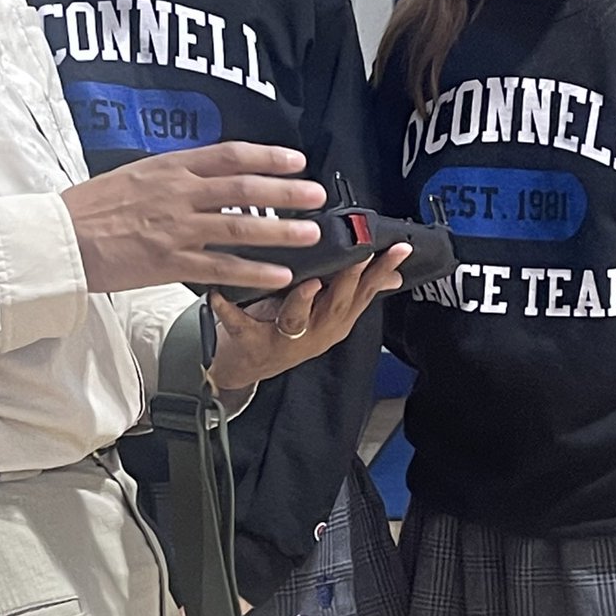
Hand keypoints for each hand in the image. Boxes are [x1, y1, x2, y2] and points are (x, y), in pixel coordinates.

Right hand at [61, 142, 325, 293]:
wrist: (59, 237)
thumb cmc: (91, 206)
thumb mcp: (135, 175)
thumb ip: (173, 175)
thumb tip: (207, 174)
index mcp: (171, 167)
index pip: (229, 154)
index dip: (267, 155)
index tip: (295, 158)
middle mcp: (179, 193)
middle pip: (244, 188)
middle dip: (285, 191)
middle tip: (316, 194)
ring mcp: (177, 228)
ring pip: (239, 227)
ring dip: (280, 231)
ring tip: (310, 234)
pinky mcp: (169, 262)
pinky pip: (221, 268)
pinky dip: (253, 271)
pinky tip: (279, 274)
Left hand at [207, 243, 410, 390]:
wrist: (246, 366)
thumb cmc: (286, 329)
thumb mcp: (327, 315)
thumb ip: (356, 294)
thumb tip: (394, 276)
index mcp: (334, 320)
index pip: (366, 293)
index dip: (383, 271)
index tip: (397, 248)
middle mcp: (315, 332)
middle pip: (337, 305)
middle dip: (350, 280)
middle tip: (359, 256)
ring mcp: (284, 340)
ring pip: (297, 318)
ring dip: (303, 300)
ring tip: (309, 282)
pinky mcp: (250, 342)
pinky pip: (240, 324)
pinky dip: (228, 309)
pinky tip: (218, 294)